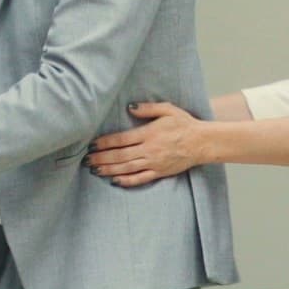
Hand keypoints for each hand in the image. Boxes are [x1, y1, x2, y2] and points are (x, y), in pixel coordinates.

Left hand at [87, 102, 204, 187]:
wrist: (202, 142)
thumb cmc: (185, 124)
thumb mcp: (168, 109)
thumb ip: (148, 108)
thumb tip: (131, 107)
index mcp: (148, 134)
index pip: (121, 140)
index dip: (105, 143)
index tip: (93, 145)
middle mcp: (149, 150)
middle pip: (120, 155)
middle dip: (102, 158)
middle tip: (87, 160)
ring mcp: (154, 163)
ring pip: (126, 168)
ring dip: (109, 170)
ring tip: (95, 170)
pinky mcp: (160, 172)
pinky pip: (140, 178)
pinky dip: (126, 181)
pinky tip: (115, 181)